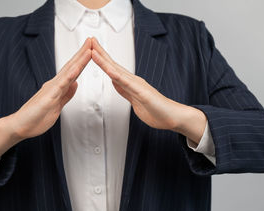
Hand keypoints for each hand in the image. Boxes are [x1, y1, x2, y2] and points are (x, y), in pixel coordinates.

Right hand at [0, 38, 92, 163]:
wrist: (20, 125)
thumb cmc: (36, 117)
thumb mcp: (57, 106)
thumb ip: (66, 95)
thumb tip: (75, 84)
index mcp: (57, 87)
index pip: (73, 71)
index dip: (83, 60)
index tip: (92, 50)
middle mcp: (54, 85)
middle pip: (72, 66)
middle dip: (83, 54)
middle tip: (92, 40)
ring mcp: (52, 89)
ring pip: (68, 72)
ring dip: (79, 60)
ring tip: (88, 49)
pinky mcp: (49, 97)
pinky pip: (62, 85)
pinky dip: (70, 75)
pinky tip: (77, 68)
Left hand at [90, 36, 206, 143]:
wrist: (172, 117)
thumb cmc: (156, 110)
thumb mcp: (135, 100)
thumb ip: (125, 90)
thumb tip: (115, 82)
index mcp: (130, 83)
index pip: (113, 69)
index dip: (101, 59)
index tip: (91, 49)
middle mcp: (134, 80)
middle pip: (113, 65)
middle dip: (101, 53)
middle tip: (90, 40)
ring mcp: (138, 85)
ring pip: (117, 72)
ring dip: (105, 61)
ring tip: (94, 51)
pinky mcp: (142, 93)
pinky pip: (127, 84)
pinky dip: (117, 76)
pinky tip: (109, 71)